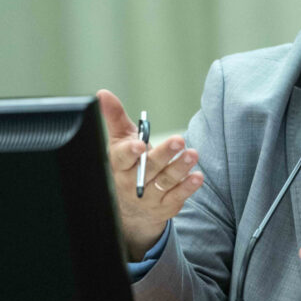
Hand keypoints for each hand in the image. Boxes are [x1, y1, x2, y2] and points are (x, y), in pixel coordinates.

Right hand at [97, 89, 203, 260]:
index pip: (123, 158)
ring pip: (165, 181)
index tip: (140, 144)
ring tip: (192, 154)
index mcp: (119, 165)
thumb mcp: (119, 140)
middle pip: (149, 168)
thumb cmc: (127, 163)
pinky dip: (187, 187)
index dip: (131, 151)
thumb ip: (114, 117)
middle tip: (179, 140)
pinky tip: (197, 176)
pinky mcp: (165, 206)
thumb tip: (102, 94)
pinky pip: (177, 196)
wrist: (131, 205)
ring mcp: (149, 196)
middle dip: (164, 154)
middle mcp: (132, 183)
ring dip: (180, 168)